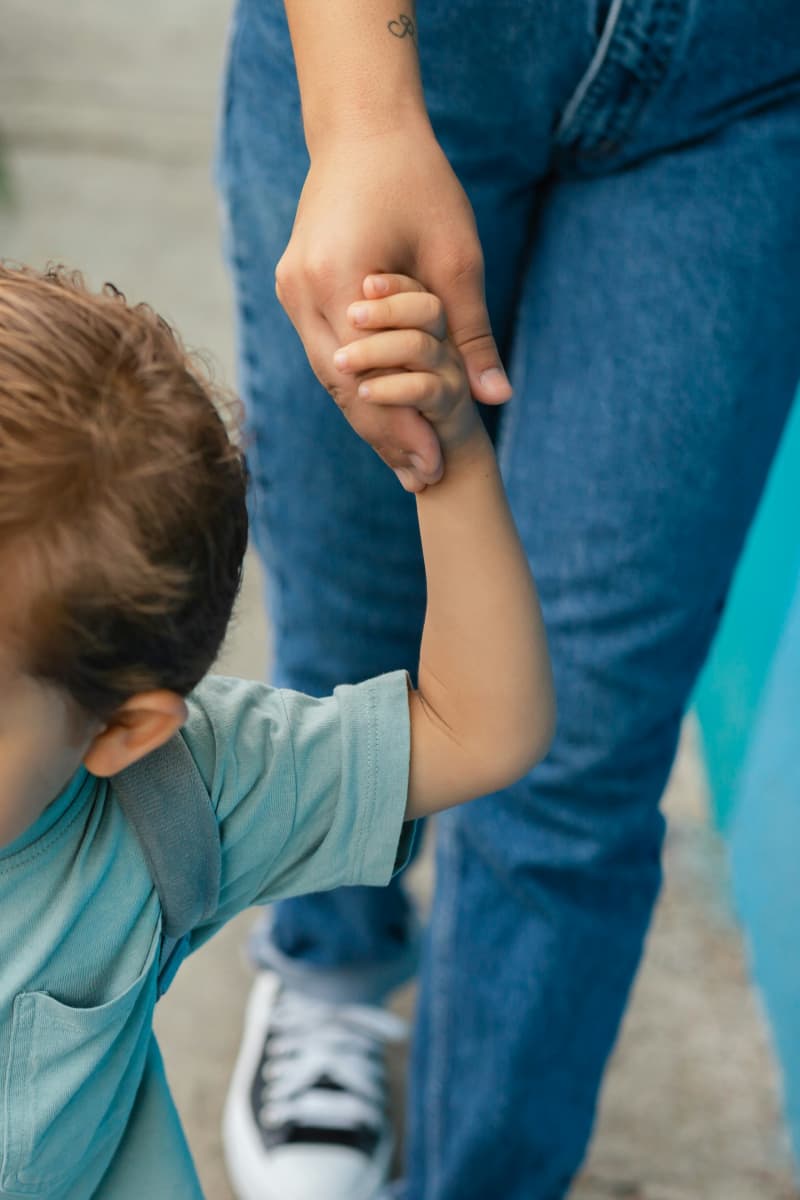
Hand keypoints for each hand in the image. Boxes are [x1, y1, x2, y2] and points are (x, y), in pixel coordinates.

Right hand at [274, 124, 510, 491]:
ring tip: (406, 459)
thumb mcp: (458, 256)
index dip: (400, 431)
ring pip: (329, 375)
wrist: (364, 128)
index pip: (366, 380)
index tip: (434, 467)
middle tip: (422, 480)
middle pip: (341, 388)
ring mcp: (291, 289)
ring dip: (367, 416)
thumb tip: (497, 398)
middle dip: (383, 437)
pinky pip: (324, 351)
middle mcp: (301, 291)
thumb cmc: (418, 181)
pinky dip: (355, 384)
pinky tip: (385, 411)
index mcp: (337, 280)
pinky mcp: (294, 286)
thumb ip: (472, 332)